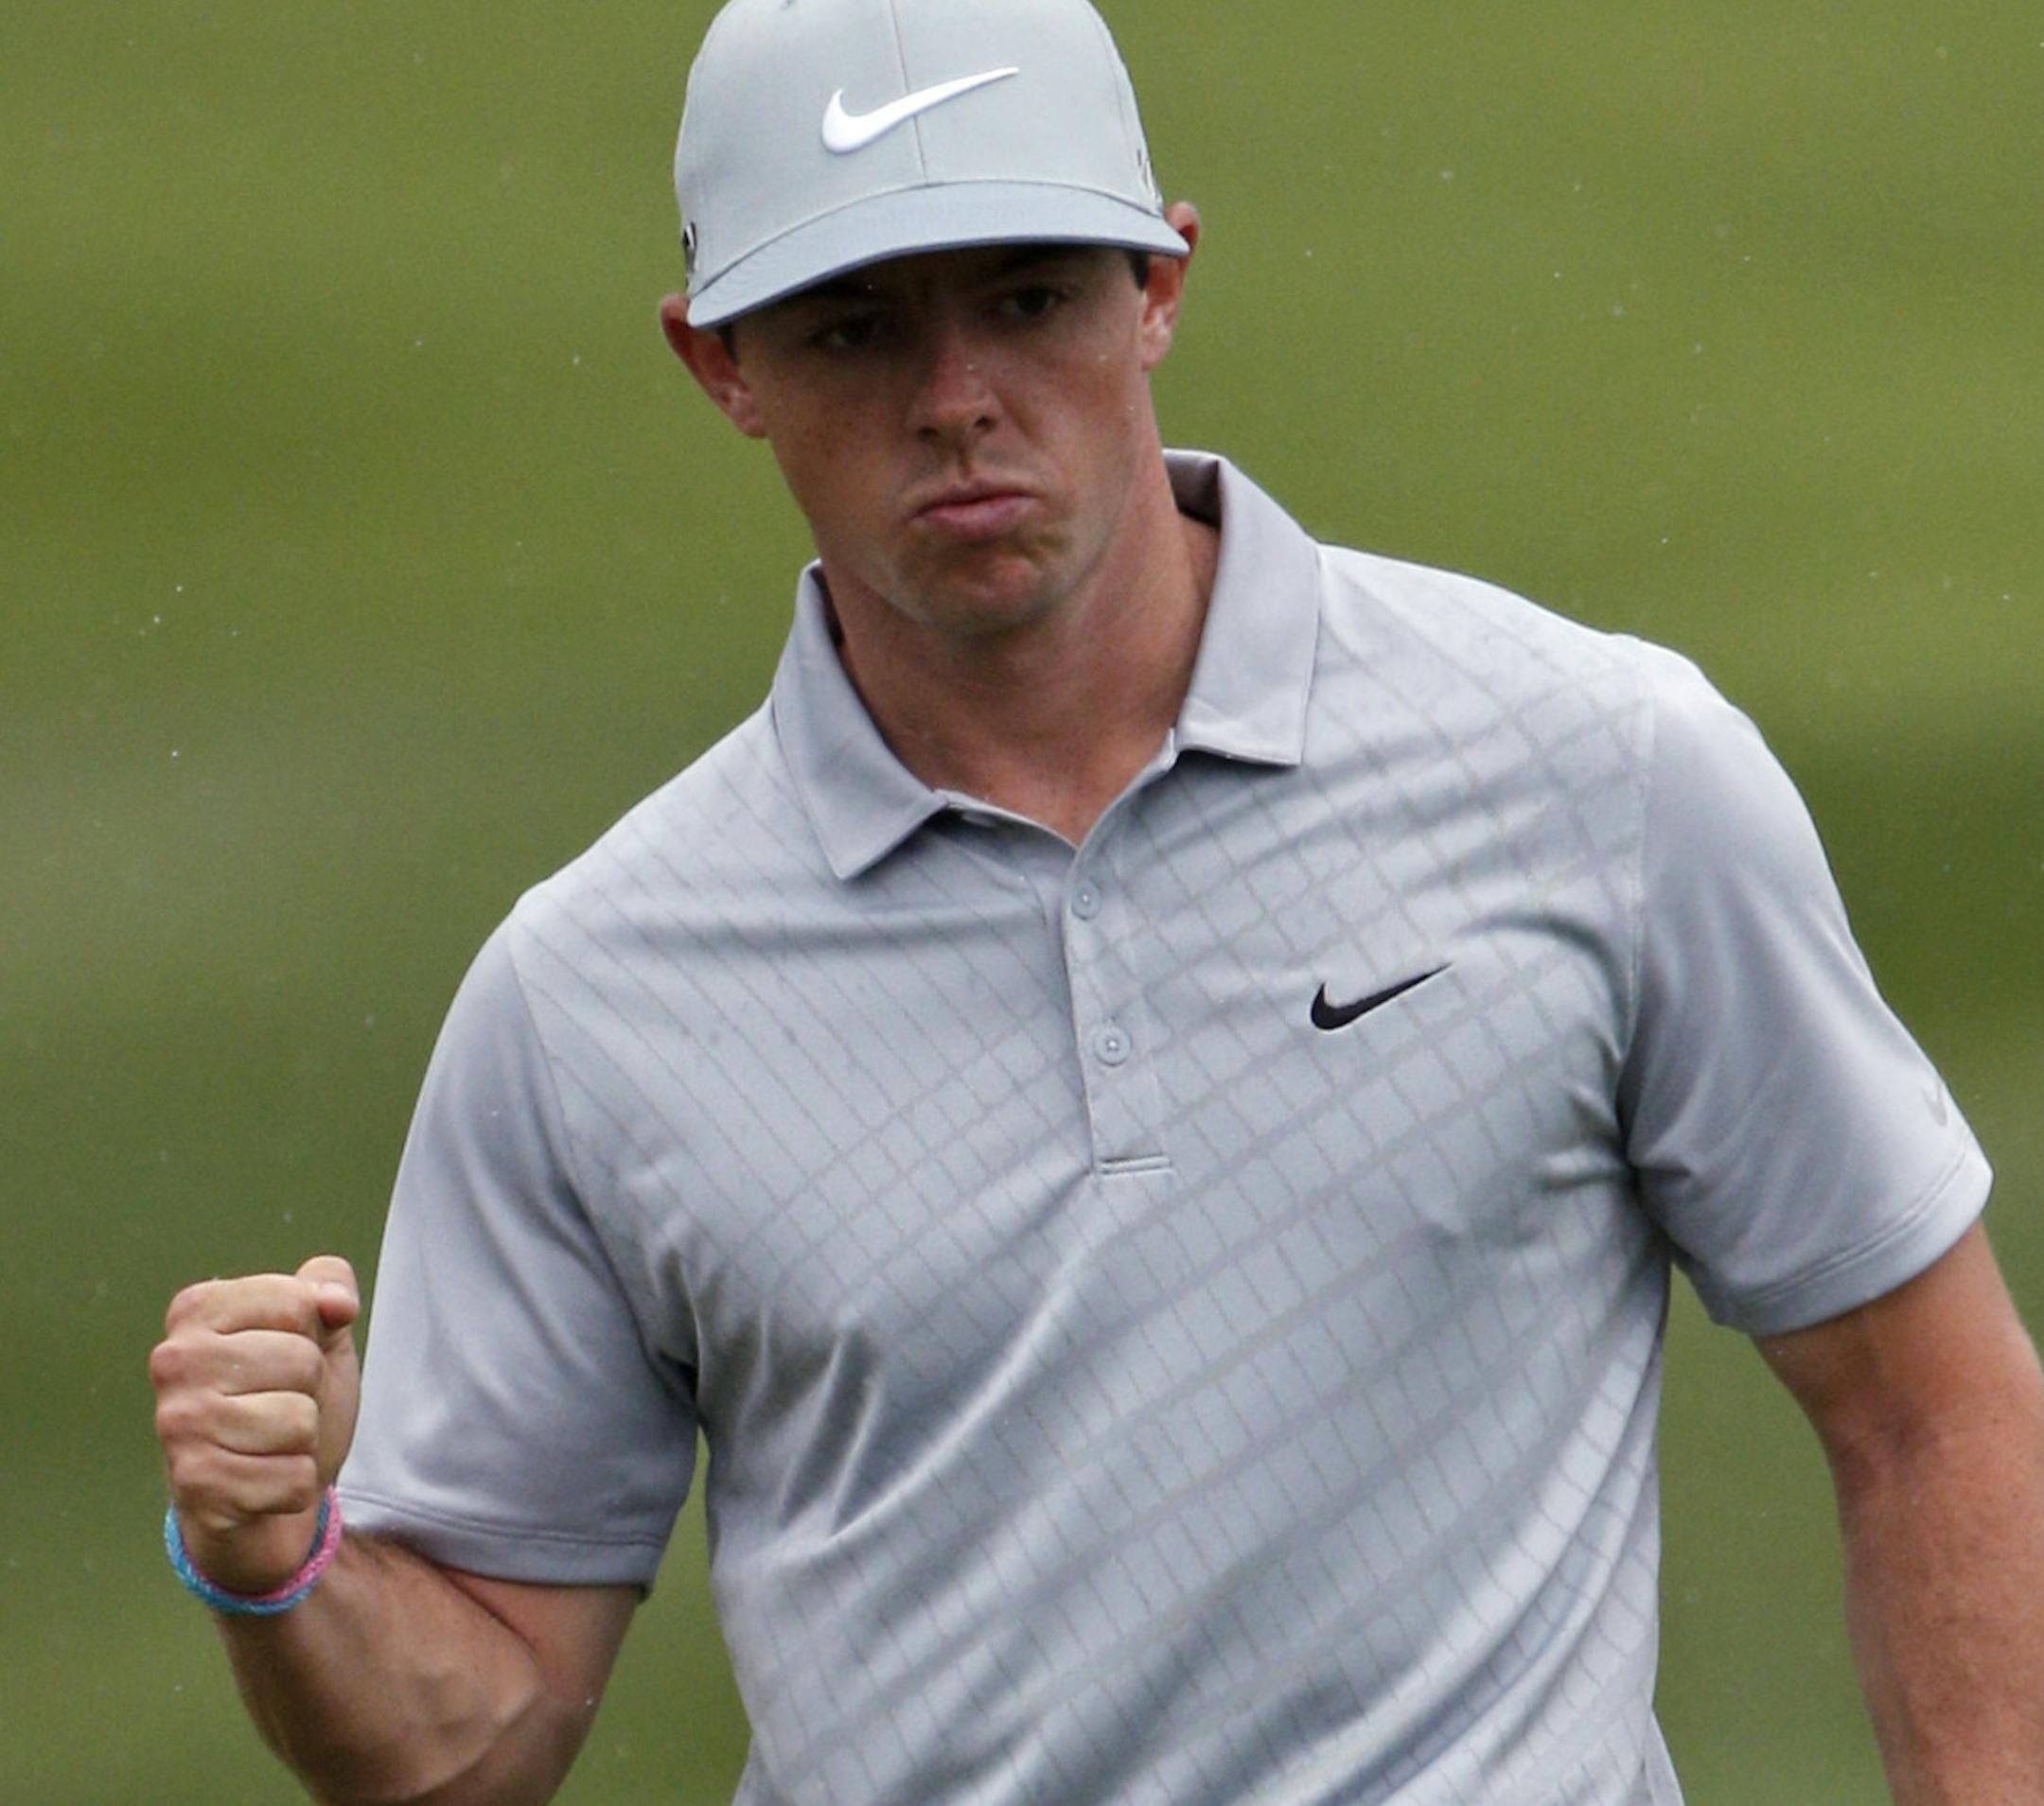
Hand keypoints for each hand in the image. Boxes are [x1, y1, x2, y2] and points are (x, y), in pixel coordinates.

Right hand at [151, 1255, 360, 1594]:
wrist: (264, 1495)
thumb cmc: (289, 1396)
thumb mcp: (320, 1327)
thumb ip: (331, 1284)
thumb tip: (336, 1303)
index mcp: (197, 1310)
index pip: (297, 1301)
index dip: (313, 1334)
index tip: (284, 1357)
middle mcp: (172, 1362)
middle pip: (301, 1361)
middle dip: (310, 1390)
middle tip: (278, 1406)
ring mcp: (177, 1425)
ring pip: (300, 1421)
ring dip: (303, 1440)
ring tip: (270, 1443)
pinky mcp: (194, 1484)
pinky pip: (294, 1477)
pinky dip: (297, 1484)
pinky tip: (264, 1482)